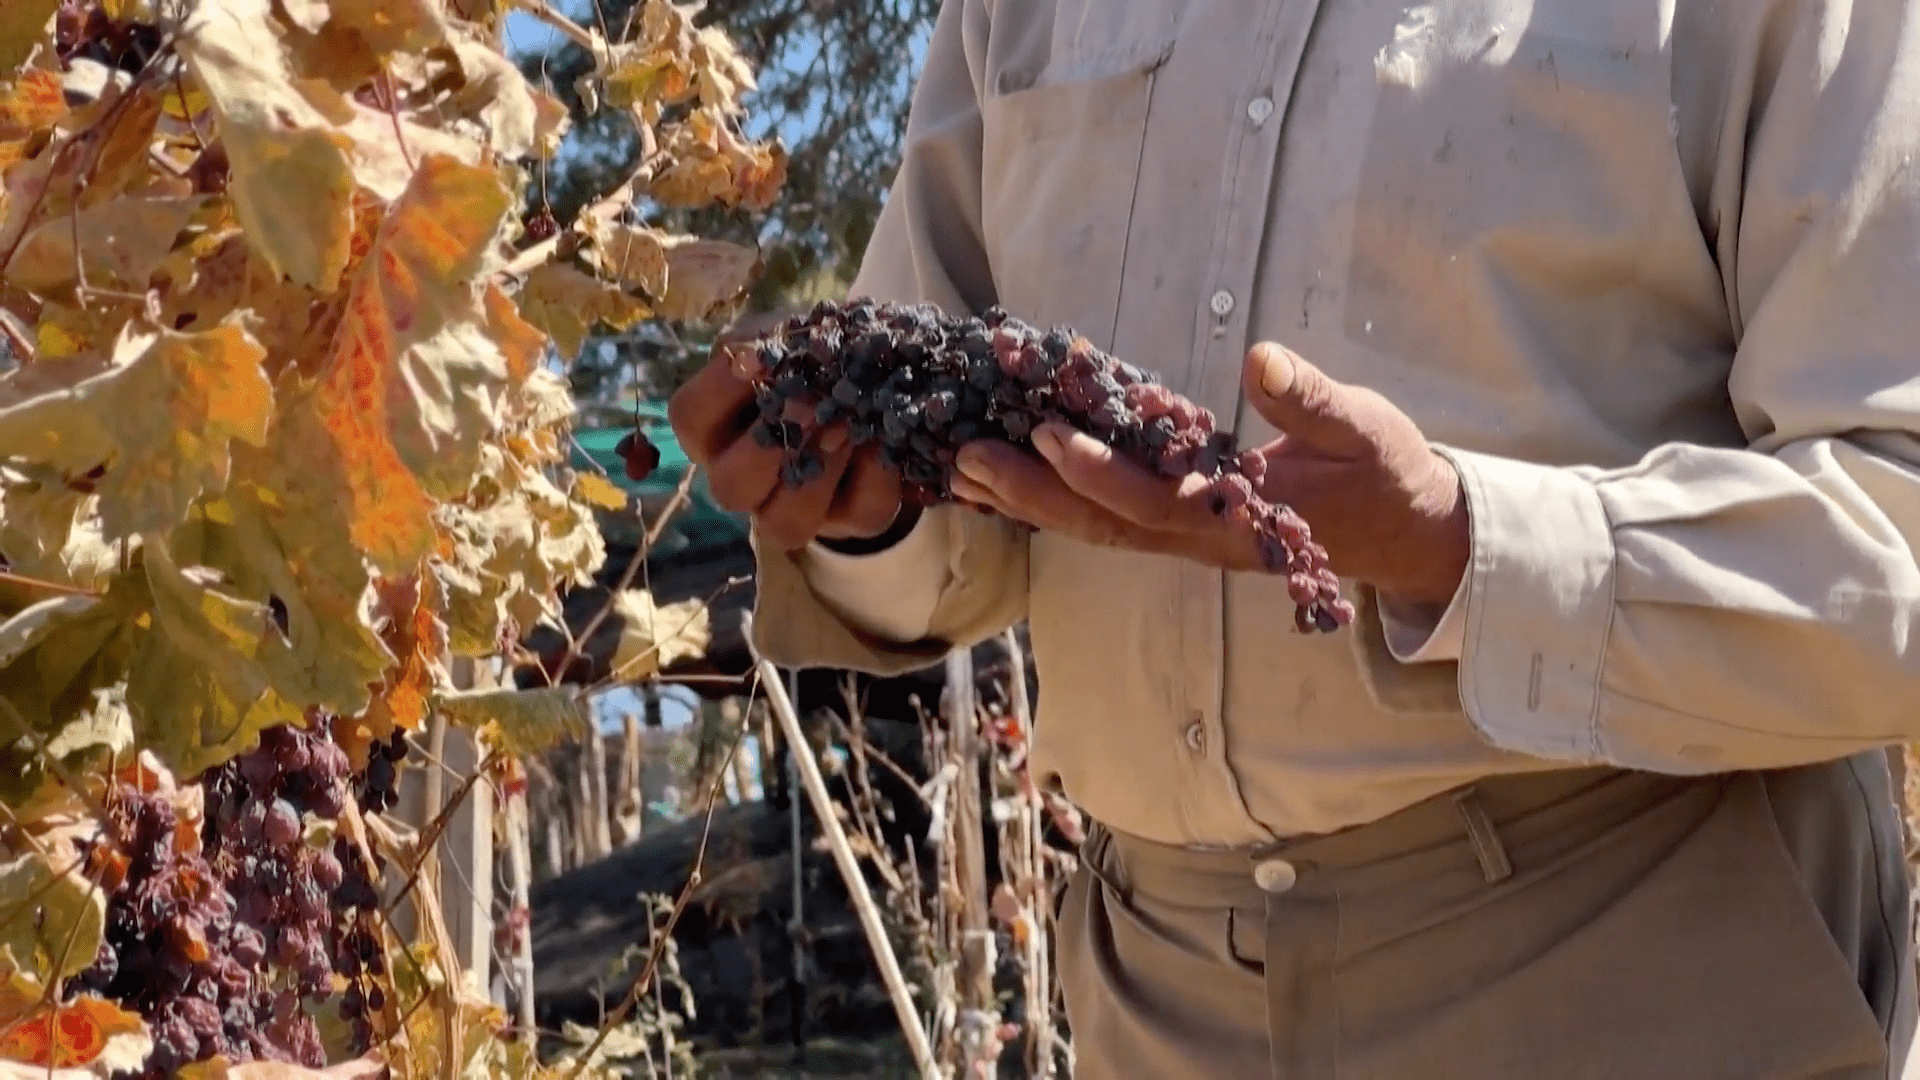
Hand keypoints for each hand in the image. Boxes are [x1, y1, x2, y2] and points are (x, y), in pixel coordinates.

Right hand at [667, 311, 912, 552]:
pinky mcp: (854, 518)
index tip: (755, 360)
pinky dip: (875, 468)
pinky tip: (882, 433)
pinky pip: (860, 509)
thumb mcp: (786, 337)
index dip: (719, 390)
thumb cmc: (807, 358)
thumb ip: (771, 340)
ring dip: (821, 467)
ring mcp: (792, 510)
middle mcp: (741, 479)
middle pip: (730, 485)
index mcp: (713, 430)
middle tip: (808, 404)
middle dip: (771, 445)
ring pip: (786, 520)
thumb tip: (757, 355)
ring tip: (846, 422)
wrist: (870, 381)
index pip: (691, 418)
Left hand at [949, 343, 1470, 606]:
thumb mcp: (1364, 427)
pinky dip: (1053, 502)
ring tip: (962, 475)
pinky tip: (1010, 484)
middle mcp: (1197, 536)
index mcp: (1236, 514)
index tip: (1046, 430)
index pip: (1152, 497)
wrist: (1407, 534)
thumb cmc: (1384, 473)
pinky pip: (1105, 520)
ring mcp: (1184, 537)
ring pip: (1093, 528)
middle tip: (964, 461)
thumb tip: (1262, 360)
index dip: (1095, 468)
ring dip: (1027, 503)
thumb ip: (1311, 400)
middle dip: (1029, 492)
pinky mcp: (1180, 527)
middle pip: (1099, 522)